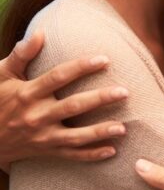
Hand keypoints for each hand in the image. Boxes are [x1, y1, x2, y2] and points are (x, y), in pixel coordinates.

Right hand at [0, 31, 127, 169]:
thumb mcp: (1, 75)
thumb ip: (21, 55)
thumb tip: (40, 33)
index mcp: (27, 93)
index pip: (57, 77)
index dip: (81, 67)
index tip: (104, 59)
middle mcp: (36, 116)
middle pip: (72, 106)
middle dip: (99, 99)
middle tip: (125, 92)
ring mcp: (42, 136)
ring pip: (75, 136)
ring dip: (99, 132)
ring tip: (123, 128)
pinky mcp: (45, 151)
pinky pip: (70, 155)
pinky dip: (91, 155)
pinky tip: (112, 151)